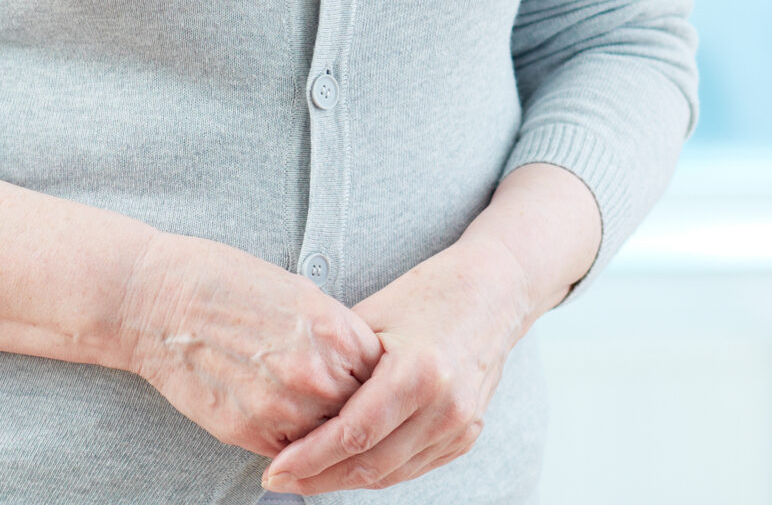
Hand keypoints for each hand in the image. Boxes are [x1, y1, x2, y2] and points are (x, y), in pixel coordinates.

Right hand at [116, 230, 383, 458]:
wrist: (158, 300)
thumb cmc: (226, 283)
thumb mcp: (299, 292)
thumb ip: (335, 332)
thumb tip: (358, 358)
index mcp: (335, 332)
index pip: (382, 373)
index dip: (373, 376)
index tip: (362, 375)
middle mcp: (315, 375)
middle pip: (361, 410)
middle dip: (353, 405)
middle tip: (337, 396)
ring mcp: (282, 408)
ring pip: (327, 438)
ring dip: (322, 428)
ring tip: (304, 406)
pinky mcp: (247, 432)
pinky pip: (289, 450)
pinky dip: (290, 440)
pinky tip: (277, 415)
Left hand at [256, 237, 523, 492]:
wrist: (497, 291)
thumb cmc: (430, 293)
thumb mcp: (373, 317)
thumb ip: (335, 363)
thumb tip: (285, 401)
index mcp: (420, 373)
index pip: (353, 434)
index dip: (309, 458)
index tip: (274, 469)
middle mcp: (445, 407)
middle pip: (370, 465)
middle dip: (319, 478)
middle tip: (279, 479)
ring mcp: (460, 425)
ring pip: (391, 474)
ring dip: (345, 480)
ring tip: (305, 476)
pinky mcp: (466, 435)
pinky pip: (413, 467)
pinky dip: (377, 470)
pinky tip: (347, 464)